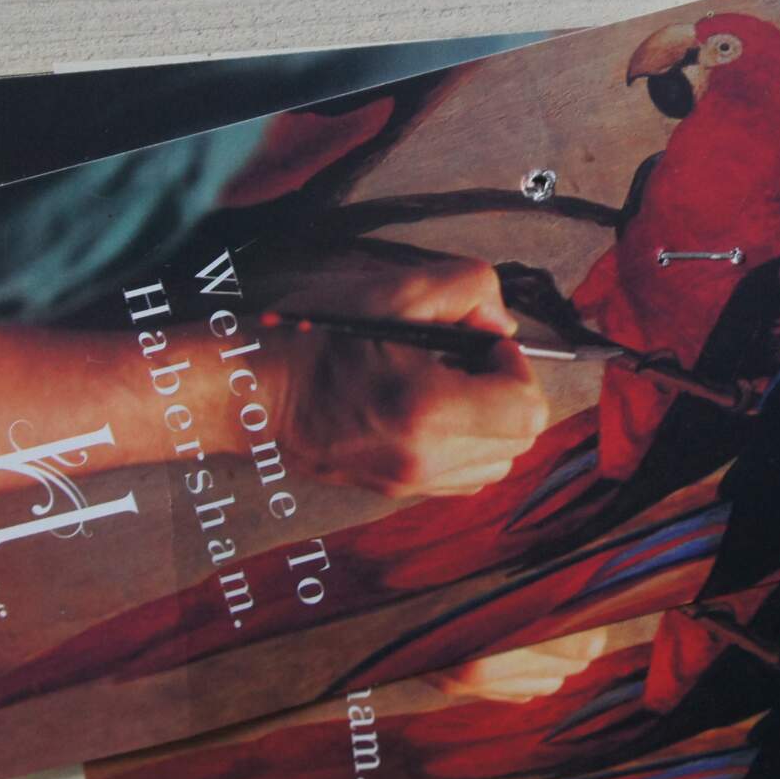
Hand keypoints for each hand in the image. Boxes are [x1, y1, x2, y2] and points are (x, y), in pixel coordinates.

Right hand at [271, 255, 549, 496]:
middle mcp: (424, 459)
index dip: (516, 367)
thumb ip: (466, 289)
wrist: (253, 388)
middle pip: (519, 440)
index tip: (481, 342)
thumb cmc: (314, 334)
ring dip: (491, 422)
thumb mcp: (391, 288)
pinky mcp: (396, 490)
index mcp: (427, 411)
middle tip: (465, 359)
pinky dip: (468, 445)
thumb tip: (503, 326)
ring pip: (498, 463)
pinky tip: (433, 411)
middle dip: (507, 392)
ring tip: (449, 386)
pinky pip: (465, 477)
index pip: (526, 410)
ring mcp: (410, 482)